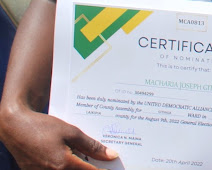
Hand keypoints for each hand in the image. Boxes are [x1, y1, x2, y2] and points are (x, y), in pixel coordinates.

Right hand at [0, 109, 116, 169]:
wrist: (15, 127)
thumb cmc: (43, 127)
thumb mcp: (71, 132)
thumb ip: (92, 146)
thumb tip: (111, 155)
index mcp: (64, 165)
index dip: (104, 169)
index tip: (115, 165)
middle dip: (92, 166)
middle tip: (105, 158)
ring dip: (79, 166)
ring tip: (89, 157)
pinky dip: (68, 166)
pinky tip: (74, 156)